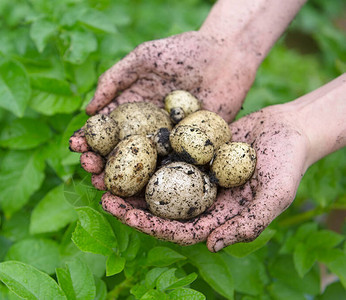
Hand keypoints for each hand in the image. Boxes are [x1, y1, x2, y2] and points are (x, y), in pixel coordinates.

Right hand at [70, 30, 257, 178]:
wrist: (228, 54)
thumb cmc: (184, 50)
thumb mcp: (144, 58)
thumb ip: (115, 79)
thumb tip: (88, 110)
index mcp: (133, 109)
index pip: (105, 127)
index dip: (88, 138)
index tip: (76, 146)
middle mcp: (148, 129)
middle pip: (120, 151)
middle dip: (101, 163)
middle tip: (90, 171)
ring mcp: (170, 141)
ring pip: (143, 165)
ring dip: (124, 180)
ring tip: (108, 187)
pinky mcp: (193, 149)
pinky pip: (174, 167)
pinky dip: (159, 181)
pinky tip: (144, 192)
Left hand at [101, 103, 310, 251]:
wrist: (290, 129)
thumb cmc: (288, 164)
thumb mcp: (275, 196)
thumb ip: (248, 224)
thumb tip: (212, 246)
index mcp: (216, 217)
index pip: (176, 229)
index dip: (147, 224)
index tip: (121, 213)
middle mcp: (201, 200)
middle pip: (159, 208)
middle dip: (130, 204)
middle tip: (103, 194)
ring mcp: (195, 176)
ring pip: (157, 183)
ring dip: (132, 180)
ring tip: (104, 172)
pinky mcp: (193, 154)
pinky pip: (165, 156)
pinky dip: (146, 154)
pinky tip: (127, 145)